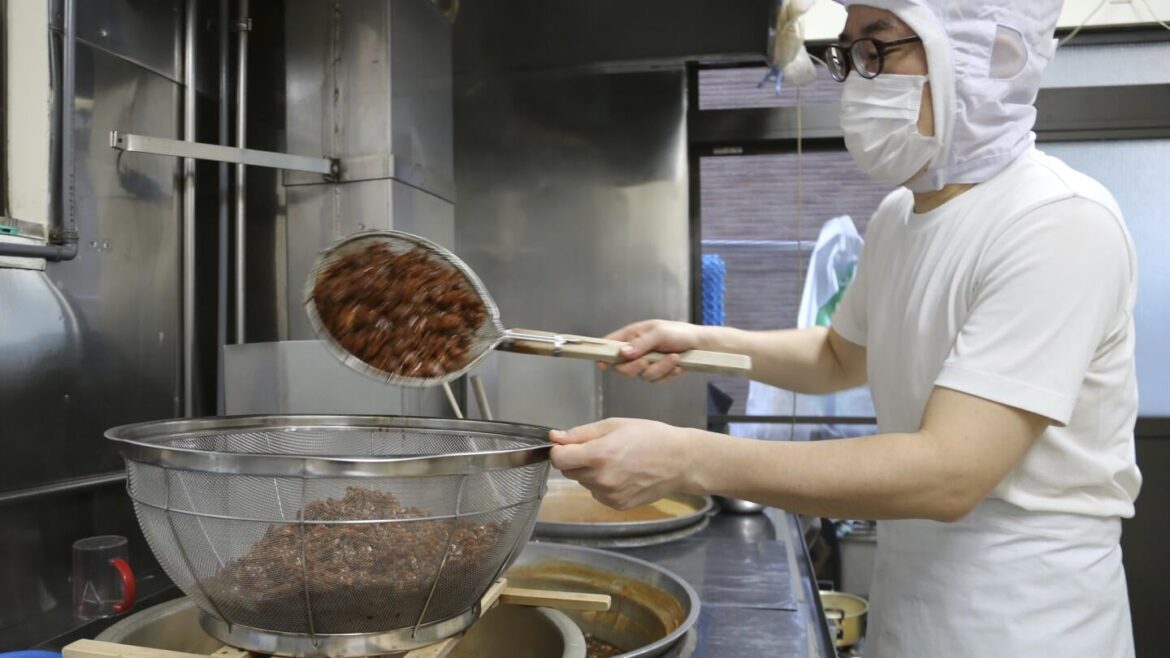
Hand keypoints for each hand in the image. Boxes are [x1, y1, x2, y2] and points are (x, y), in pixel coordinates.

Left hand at [549, 418, 698, 509]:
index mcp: (599, 455)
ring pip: (583, 482)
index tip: (570, 444)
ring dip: (590, 472)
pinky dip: (602, 484)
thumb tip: (554, 438)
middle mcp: (601, 479)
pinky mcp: (616, 505)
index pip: (558, 458)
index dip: (560, 449)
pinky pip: (597, 492)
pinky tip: (622, 474)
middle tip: (601, 448)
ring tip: (616, 461)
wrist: (680, 462)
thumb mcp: (615, 425)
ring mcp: (609, 495)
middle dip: (577, 459)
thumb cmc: (650, 437)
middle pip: (568, 471)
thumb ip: (581, 433)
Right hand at [603, 320, 704, 381]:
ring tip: (674, 357)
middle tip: (647, 361)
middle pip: (621, 367)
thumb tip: (622, 353)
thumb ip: (641, 343)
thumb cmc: (679, 333)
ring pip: (642, 376)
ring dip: (660, 368)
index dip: (603, 354)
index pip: (610, 345)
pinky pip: (656, 380)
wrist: (700, 345)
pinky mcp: (657, 373)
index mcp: (632, 335)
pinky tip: (677, 365)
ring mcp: (646, 363)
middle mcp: (636, 350)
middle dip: (635, 367)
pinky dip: (668, 373)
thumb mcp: (660, 333)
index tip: (601, 364)